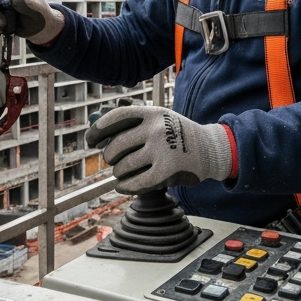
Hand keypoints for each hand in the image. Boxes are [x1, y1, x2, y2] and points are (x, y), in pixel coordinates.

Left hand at [85, 106, 232, 194]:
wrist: (210, 149)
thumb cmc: (178, 135)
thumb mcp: (160, 120)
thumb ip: (136, 125)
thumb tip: (100, 138)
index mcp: (152, 113)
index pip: (116, 118)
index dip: (98, 129)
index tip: (90, 140)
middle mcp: (155, 128)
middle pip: (115, 145)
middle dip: (110, 157)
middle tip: (113, 161)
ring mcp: (162, 149)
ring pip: (123, 166)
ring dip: (119, 173)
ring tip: (123, 173)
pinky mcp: (167, 170)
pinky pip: (136, 182)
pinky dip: (125, 187)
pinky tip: (122, 186)